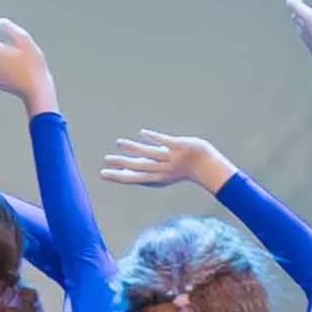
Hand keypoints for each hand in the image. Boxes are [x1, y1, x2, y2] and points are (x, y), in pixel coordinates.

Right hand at [104, 129, 232, 193]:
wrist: (207, 166)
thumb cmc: (183, 170)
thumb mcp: (163, 173)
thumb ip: (147, 170)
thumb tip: (128, 167)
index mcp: (157, 178)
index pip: (134, 178)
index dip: (119, 176)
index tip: (104, 173)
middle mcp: (163, 170)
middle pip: (139, 167)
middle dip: (121, 164)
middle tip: (106, 160)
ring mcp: (171, 158)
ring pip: (149, 154)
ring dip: (133, 149)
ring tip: (119, 143)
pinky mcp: (179, 146)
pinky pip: (164, 142)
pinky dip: (153, 137)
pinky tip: (142, 133)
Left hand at [284, 0, 311, 66]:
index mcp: (306, 18)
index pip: (293, 3)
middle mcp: (303, 28)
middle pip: (295, 13)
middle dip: (295, 3)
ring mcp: (307, 38)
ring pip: (299, 23)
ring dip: (300, 14)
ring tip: (304, 9)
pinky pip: (306, 31)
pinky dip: (307, 24)